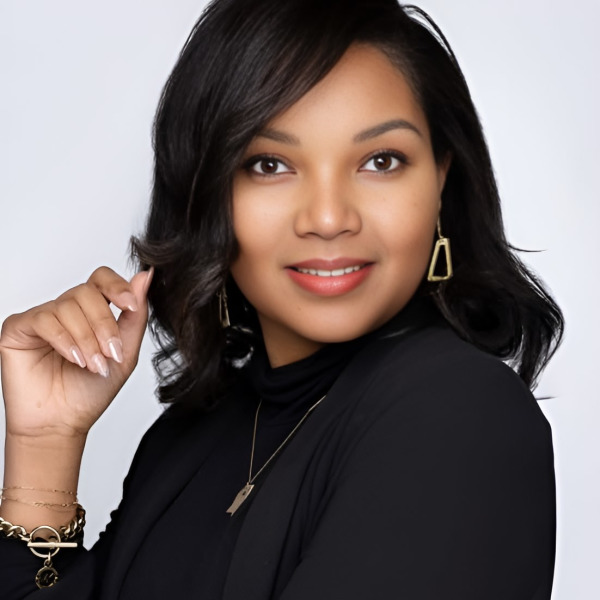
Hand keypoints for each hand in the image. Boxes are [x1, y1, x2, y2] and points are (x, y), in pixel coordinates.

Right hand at [0, 266, 152, 439]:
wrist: (62, 422)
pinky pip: (44, 319)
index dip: (118, 286)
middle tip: (110, 352)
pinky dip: (64, 339)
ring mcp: (42, 316)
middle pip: (87, 292)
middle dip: (104, 324)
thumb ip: (136, 315)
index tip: (131, 305)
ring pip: (67, 306)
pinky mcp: (19, 327)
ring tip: (92, 364)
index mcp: (92, 311)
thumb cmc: (90, 390)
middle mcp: (67, 309)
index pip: (103, 279)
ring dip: (86, 338)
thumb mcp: (125, 351)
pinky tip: (73, 358)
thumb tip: (145, 277)